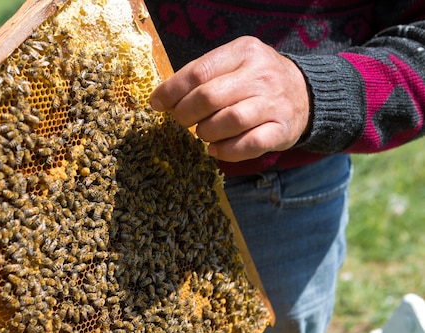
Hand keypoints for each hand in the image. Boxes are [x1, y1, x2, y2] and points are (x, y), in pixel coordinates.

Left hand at [150, 36, 310, 161]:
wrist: (305, 93)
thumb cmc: (254, 81)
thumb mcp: (232, 64)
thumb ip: (200, 77)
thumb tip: (162, 99)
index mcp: (244, 51)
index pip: (199, 71)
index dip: (172, 91)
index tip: (157, 103)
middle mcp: (261, 75)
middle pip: (210, 97)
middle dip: (185, 113)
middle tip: (182, 121)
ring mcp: (274, 103)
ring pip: (229, 120)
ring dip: (206, 132)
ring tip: (203, 133)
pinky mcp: (282, 130)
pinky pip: (248, 145)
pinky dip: (226, 151)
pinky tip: (216, 149)